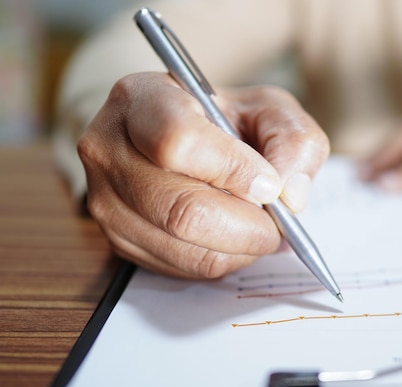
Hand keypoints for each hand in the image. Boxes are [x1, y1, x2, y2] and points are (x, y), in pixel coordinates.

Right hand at [78, 72, 328, 278]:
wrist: (176, 139)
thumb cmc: (222, 121)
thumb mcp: (268, 110)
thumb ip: (293, 141)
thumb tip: (289, 196)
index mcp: (141, 100)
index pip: (179, 141)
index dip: (235, 170)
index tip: (271, 184)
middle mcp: (108, 150)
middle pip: (182, 209)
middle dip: (247, 225)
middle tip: (277, 224)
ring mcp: (105, 201)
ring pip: (184, 247)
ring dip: (239, 248)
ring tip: (260, 230)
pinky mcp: (117, 241)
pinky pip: (180, 267)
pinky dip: (220, 260)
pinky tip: (233, 239)